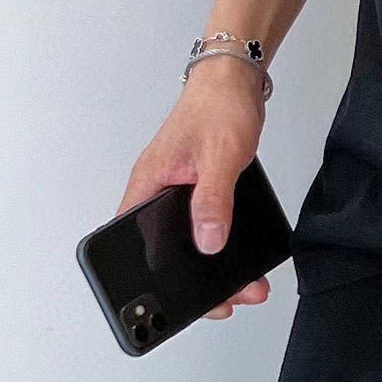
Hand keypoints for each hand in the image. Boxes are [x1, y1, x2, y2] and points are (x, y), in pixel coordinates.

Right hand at [117, 55, 269, 318]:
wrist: (235, 80)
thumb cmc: (218, 106)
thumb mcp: (219, 157)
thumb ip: (212, 200)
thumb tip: (207, 241)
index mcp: (149, 186)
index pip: (135, 242)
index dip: (151, 276)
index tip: (176, 301)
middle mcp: (159, 192)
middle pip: (165, 251)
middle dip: (196, 280)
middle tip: (227, 300)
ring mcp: (180, 192)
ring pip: (189, 241)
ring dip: (215, 265)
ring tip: (246, 286)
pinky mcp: (201, 189)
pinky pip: (207, 225)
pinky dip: (223, 244)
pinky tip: (243, 256)